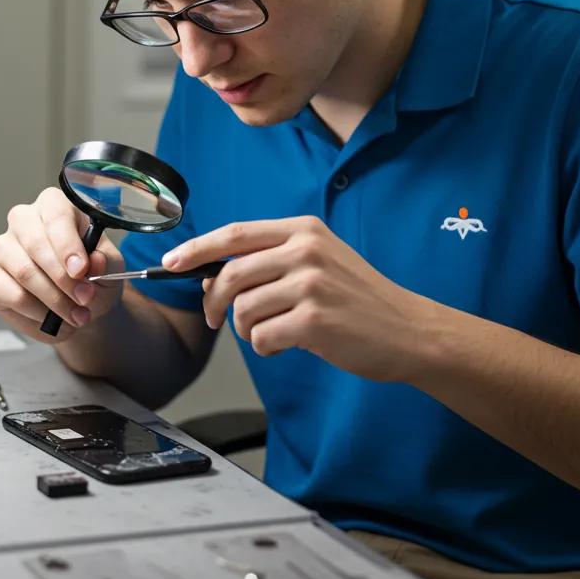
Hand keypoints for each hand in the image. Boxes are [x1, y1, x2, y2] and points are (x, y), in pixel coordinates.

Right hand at [0, 187, 124, 342]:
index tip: (81, 271)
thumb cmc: (93, 276)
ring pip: (24, 272)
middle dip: (63, 278)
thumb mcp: (111, 268)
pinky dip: (37, 313)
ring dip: (54, 300)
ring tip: (77, 316)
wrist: (78, 304)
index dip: (68, 244)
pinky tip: (52, 318)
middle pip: (35, 243)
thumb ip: (106, 262)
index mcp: (55, 205)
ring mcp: (3, 247)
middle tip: (85, 300)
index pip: (56, 215)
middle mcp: (23, 220)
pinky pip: (12, 296)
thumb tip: (94, 261)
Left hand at [162, 216, 432, 380]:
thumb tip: (213, 277)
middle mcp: (306, 251)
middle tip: (218, 319)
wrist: (409, 330)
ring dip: (248, 330)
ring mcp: (311, 285)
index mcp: (303, 230)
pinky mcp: (314, 321)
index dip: (196, 249)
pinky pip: (261, 338)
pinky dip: (266, 348)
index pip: (235, 234)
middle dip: (214, 303)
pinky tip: (289, 345)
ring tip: (275, 332)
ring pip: (242, 310)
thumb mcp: (319, 261)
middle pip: (231, 275)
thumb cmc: (359, 299)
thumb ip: (270, 261)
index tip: (170, 263)